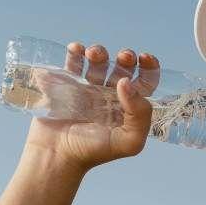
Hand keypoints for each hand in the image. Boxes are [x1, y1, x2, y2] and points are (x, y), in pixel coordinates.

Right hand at [23, 42, 160, 170]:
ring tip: (93, 54)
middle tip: (123, 57)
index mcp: (127, 107)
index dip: (148, 67)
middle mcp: (109, 96)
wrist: (56, 156)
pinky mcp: (65, 86)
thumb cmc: (93, 153)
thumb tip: (127, 82)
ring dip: (99, 52)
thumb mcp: (129, 141)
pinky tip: (75, 48)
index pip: (145, 82)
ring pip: (98, 62)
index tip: (144, 58)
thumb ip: (140, 115)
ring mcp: (87, 89)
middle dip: (125, 57)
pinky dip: (74, 52)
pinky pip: (72, 63)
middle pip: (122, 68)